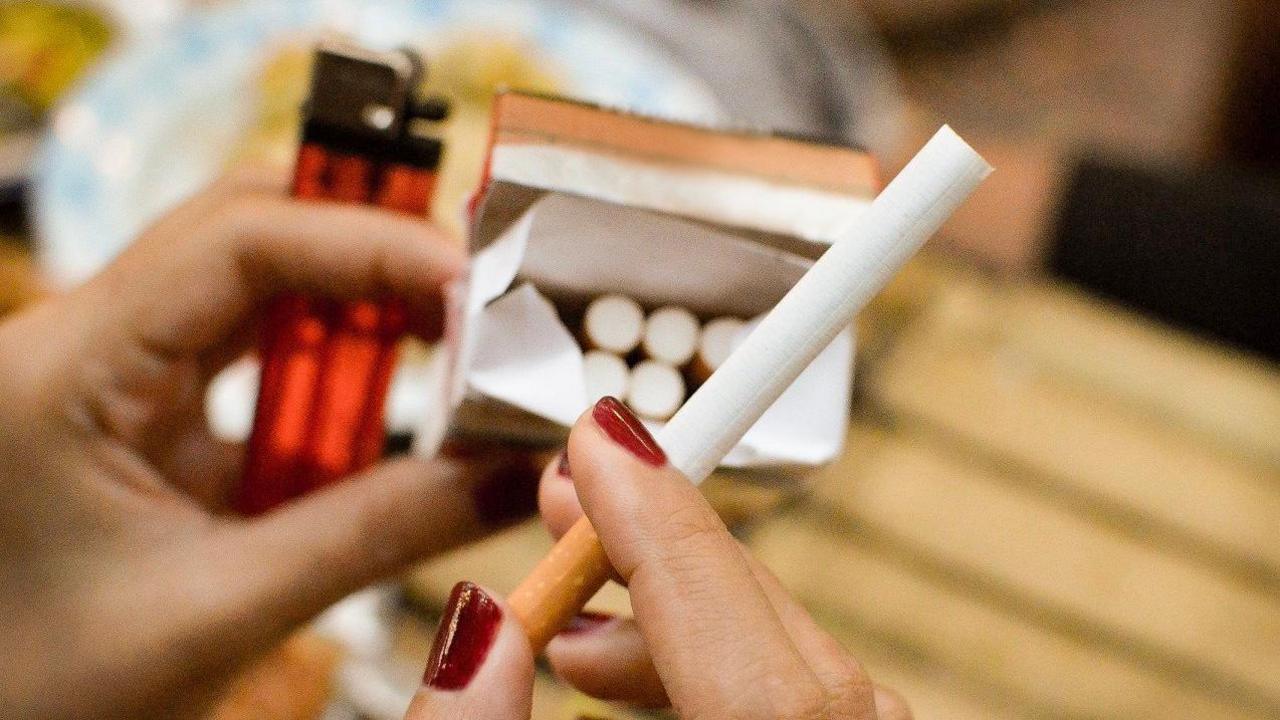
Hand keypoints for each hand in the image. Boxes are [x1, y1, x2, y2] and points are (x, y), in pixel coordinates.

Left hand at [0, 168, 539, 717]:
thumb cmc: (41, 697)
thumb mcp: (224, 611)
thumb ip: (381, 533)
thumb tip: (521, 473)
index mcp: (61, 372)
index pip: (238, 241)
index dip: (373, 245)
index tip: (479, 287)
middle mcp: (79, 347)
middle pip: (249, 235)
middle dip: (374, 255)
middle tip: (483, 299)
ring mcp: (110, 378)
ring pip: (255, 292)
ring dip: (360, 316)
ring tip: (458, 353)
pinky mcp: (141, 420)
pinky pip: (251, 363)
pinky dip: (332, 381)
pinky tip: (393, 412)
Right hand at [403, 397, 910, 718]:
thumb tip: (478, 622)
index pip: (763, 667)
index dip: (674, 541)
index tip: (602, 439)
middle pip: (788, 649)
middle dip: (665, 558)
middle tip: (565, 499)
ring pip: (803, 670)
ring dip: (688, 619)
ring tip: (578, 625)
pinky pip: (809, 702)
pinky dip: (729, 667)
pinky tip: (648, 672)